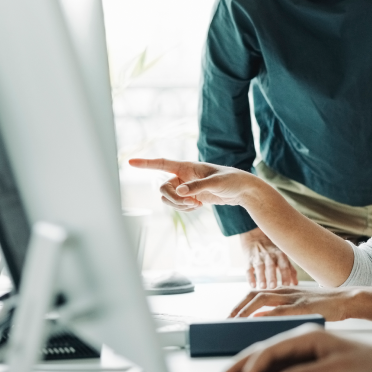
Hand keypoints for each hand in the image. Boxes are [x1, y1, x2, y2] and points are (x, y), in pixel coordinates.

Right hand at [129, 157, 268, 210]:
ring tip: (197, 204)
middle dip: (173, 199)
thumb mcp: (217, 183)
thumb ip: (198, 187)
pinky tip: (199, 205)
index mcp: (187, 167)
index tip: (129, 162)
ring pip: (168, 199)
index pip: (162, 164)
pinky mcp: (189, 197)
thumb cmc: (232, 180)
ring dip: (179, 206)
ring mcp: (185, 187)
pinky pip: (177, 206)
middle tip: (192, 203)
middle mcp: (183, 176)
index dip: (146, 164)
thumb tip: (180, 191)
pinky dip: (185, 209)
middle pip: (163, 189)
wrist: (242, 190)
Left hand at [229, 286, 355, 318]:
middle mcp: (286, 291)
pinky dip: (267, 314)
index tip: (229, 318)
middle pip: (254, 294)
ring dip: (246, 310)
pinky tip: (258, 320)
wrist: (348, 300)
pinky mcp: (304, 306)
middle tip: (225, 321)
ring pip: (263, 298)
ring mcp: (294, 297)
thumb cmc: (325, 307)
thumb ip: (282, 311)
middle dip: (238, 307)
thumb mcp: (301, 306)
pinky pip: (281, 309)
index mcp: (284, 291)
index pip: (255, 294)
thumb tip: (261, 321)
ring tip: (234, 322)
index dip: (240, 304)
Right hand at [239, 229, 298, 287]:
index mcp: (280, 255)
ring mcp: (258, 258)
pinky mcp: (248, 261)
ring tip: (262, 287)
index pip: (283, 265)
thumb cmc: (272, 251)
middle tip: (273, 286)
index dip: (285, 274)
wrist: (256, 237)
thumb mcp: (283, 257)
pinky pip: (248, 269)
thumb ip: (290, 270)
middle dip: (272, 276)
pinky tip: (252, 285)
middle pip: (271, 266)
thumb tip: (296, 284)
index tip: (287, 285)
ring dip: (261, 277)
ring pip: (259, 267)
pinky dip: (250, 277)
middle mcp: (269, 256)